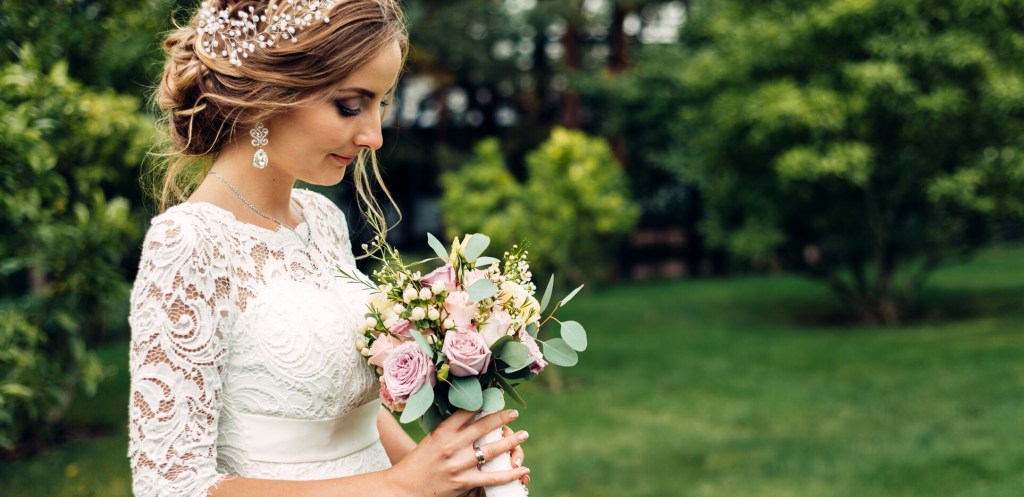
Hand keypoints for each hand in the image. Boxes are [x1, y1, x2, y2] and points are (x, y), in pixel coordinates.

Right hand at [387, 409, 529, 496]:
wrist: (403, 489)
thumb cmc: (418, 463)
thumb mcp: (431, 440)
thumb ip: (450, 430)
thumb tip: (471, 415)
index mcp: (442, 431)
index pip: (467, 411)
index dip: (484, 402)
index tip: (496, 396)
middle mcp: (451, 445)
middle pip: (483, 427)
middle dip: (502, 418)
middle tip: (514, 413)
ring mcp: (459, 464)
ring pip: (492, 450)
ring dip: (511, 442)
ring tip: (523, 435)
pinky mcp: (463, 482)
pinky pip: (493, 477)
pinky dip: (510, 474)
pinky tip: (522, 470)